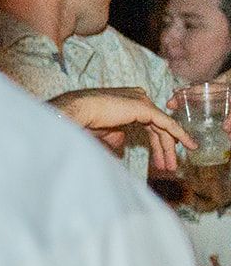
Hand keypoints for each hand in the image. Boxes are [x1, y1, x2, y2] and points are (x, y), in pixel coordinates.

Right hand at [52, 87, 193, 171]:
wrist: (78, 113)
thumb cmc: (84, 121)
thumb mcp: (104, 132)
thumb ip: (116, 136)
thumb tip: (122, 143)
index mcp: (129, 103)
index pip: (149, 124)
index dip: (155, 143)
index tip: (158, 160)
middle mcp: (138, 99)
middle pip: (158, 127)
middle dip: (163, 148)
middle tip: (168, 166)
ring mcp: (143, 102)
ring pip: (163, 127)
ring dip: (169, 148)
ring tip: (172, 166)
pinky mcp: (145, 108)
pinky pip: (167, 123)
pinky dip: (179, 134)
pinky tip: (187, 145)